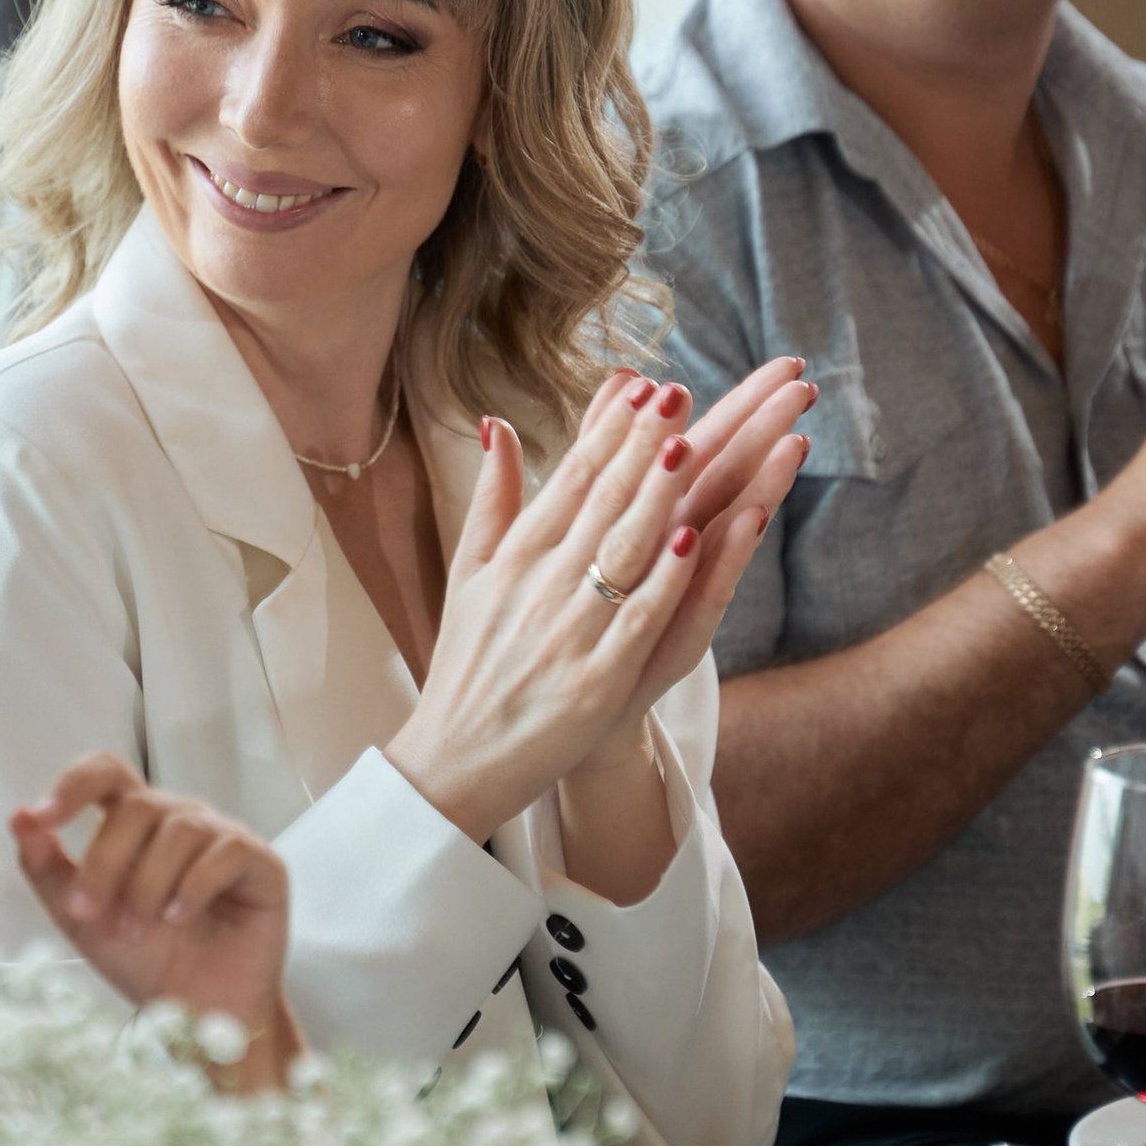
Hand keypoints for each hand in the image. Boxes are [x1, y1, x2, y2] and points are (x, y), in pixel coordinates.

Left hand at [11, 756, 297, 1081]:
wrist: (195, 1013)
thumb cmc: (144, 961)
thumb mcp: (81, 918)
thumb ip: (47, 868)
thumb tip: (19, 818)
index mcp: (135, 825)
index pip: (107, 774)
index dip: (75, 783)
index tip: (44, 817)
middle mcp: (180, 820)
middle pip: (137, 805)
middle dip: (105, 862)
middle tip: (92, 914)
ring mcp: (223, 838)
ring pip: (180, 828)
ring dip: (148, 883)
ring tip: (139, 929)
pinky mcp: (261, 864)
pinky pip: (225, 851)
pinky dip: (193, 886)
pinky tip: (178, 916)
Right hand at [386, 373, 811, 845]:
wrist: (454, 760)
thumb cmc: (468, 662)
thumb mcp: (469, 572)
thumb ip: (492, 498)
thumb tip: (499, 424)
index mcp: (515, 555)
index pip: (570, 479)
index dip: (611, 431)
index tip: (646, 386)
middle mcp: (540, 586)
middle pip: (601, 503)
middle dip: (641, 444)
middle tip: (679, 392)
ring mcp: (569, 632)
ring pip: (621, 551)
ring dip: (656, 496)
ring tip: (689, 443)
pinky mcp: (594, 682)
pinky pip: (636, 621)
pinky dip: (662, 581)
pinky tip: (691, 541)